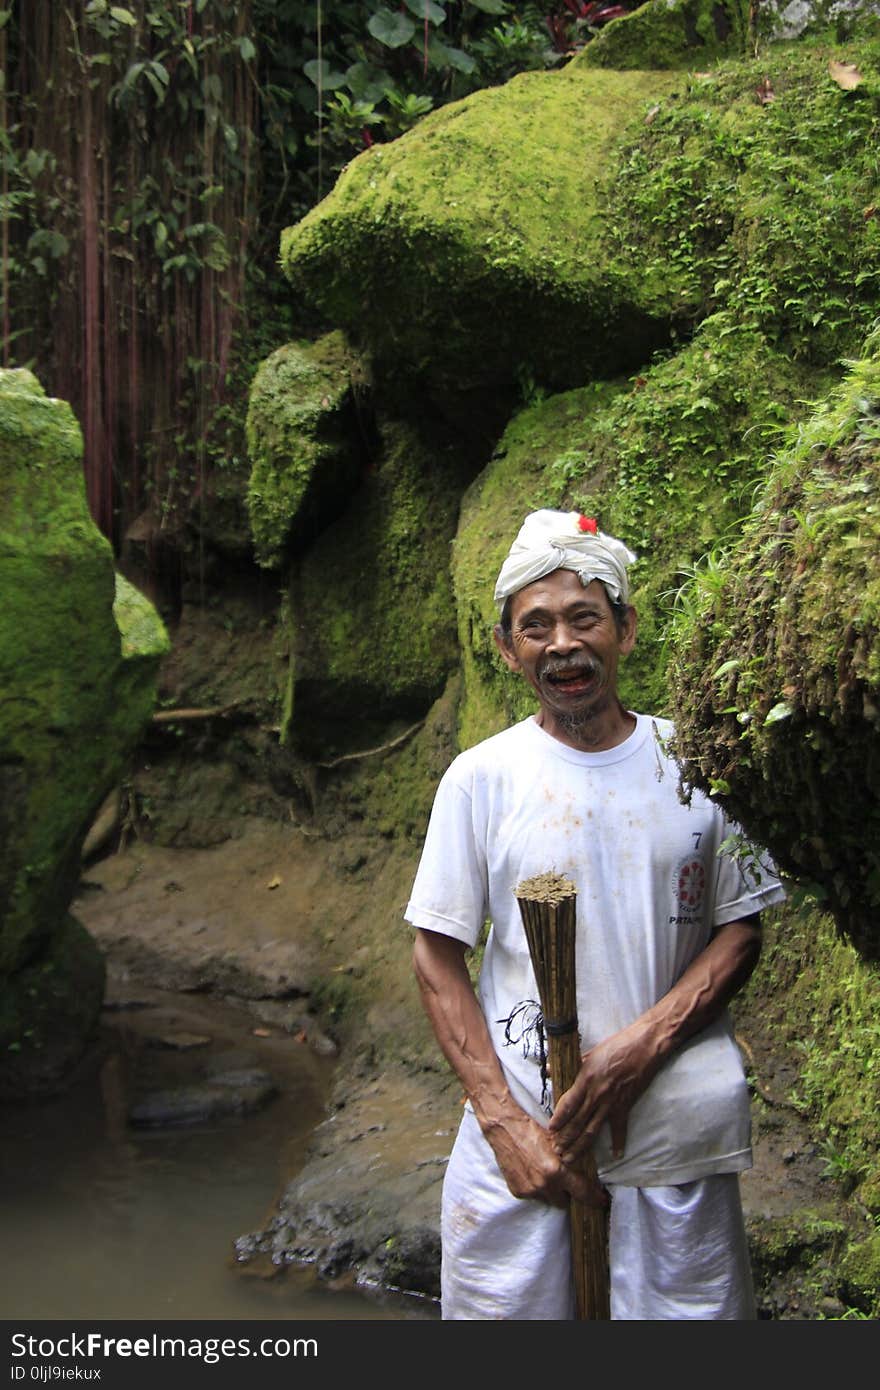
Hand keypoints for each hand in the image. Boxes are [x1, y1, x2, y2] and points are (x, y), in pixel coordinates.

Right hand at [483, 1109, 607, 1208]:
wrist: (504, 1129)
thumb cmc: (531, 1131)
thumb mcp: (556, 1143)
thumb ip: (570, 1160)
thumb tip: (585, 1173)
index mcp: (556, 1172)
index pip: (581, 1192)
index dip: (593, 1198)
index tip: (600, 1201)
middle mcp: (543, 1185)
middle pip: (564, 1202)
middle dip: (566, 1193)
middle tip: (564, 1180)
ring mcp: (530, 1190)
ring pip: (547, 1199)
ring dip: (549, 1191)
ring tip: (544, 1173)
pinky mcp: (518, 1191)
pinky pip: (533, 1196)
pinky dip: (535, 1188)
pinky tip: (531, 1172)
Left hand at [548, 1019, 661, 1165]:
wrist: (644, 1046)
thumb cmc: (617, 1045)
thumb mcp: (590, 1052)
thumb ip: (571, 1065)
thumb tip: (550, 1069)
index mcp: (586, 1079)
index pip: (568, 1104)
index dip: (558, 1119)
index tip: (550, 1131)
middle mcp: (597, 1094)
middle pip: (577, 1122)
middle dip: (565, 1139)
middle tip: (557, 1152)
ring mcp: (611, 1103)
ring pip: (592, 1130)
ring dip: (581, 1147)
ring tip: (571, 1159)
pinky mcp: (625, 1106)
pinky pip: (620, 1129)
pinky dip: (618, 1143)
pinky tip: (616, 1155)